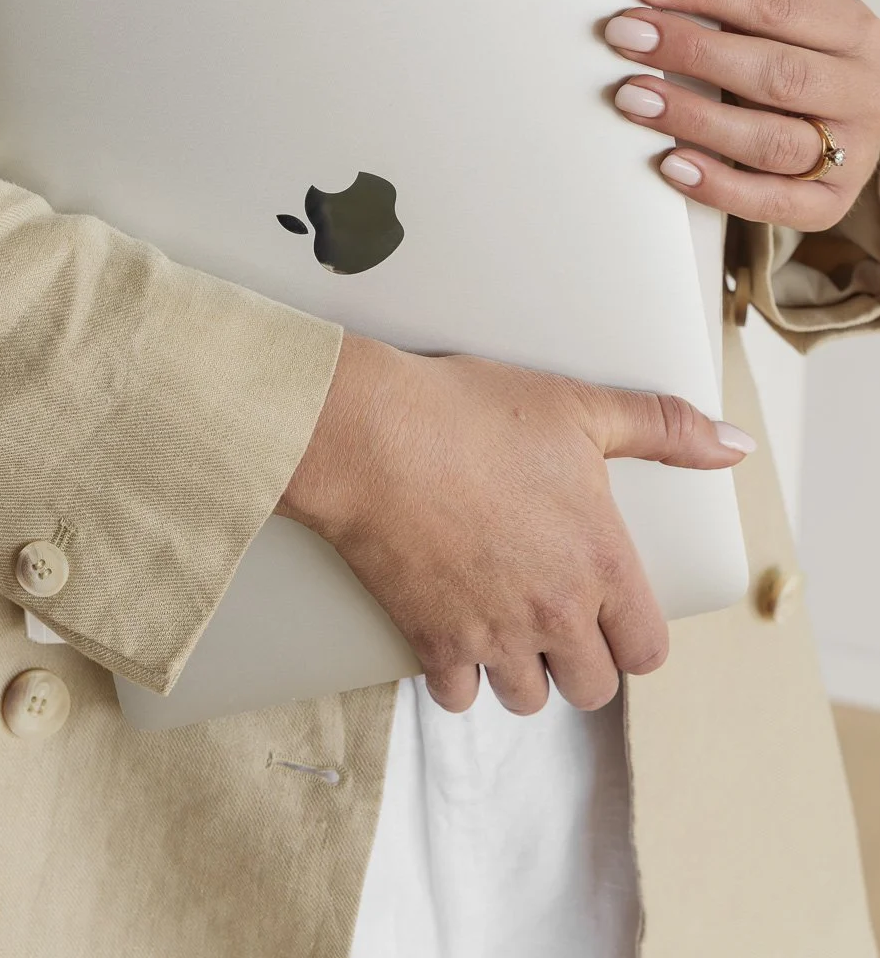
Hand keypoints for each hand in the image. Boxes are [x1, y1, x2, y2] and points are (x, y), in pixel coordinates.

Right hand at [278, 334, 752, 714]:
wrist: (370, 434)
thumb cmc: (471, 413)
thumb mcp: (579, 406)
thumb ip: (664, 429)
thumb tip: (734, 447)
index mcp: (601, 564)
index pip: (649, 651)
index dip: (634, 635)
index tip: (612, 611)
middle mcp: (554, 612)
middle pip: (593, 688)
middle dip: (581, 660)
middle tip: (558, 617)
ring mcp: (492, 634)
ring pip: (528, 699)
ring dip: (522, 671)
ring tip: (509, 627)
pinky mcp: (432, 641)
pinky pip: (458, 697)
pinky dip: (459, 676)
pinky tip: (456, 635)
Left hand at [607, 0, 879, 231]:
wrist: (862, 127)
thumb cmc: (808, 68)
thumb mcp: (790, 31)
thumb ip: (733, 18)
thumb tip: (650, 7)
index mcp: (850, 32)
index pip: (776, 4)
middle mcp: (859, 91)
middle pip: (774, 72)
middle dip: (691, 51)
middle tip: (628, 37)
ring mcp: (851, 152)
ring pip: (769, 141)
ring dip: (693, 118)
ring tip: (634, 97)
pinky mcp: (830, 203)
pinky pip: (772, 201)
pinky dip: (719, 185)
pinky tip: (672, 164)